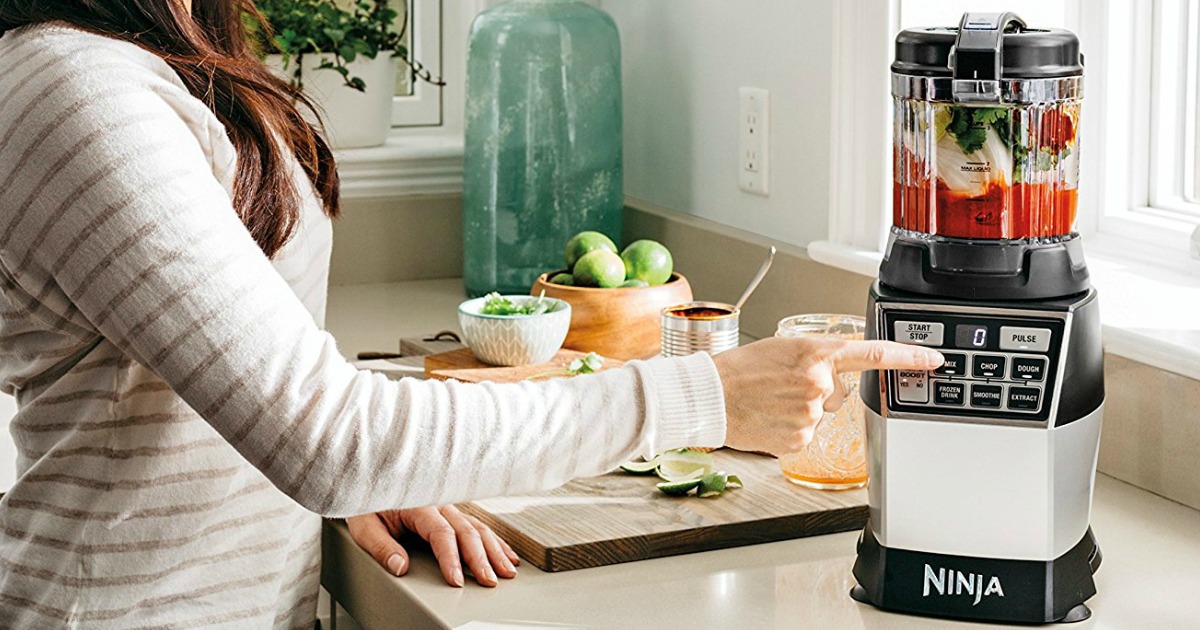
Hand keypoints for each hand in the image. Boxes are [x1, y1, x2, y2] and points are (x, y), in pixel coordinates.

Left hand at [346, 506, 519, 587]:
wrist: (370, 481)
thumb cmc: (367, 504)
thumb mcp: (364, 525)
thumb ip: (381, 546)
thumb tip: (399, 566)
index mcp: (419, 504)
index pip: (441, 534)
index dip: (451, 559)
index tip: (457, 580)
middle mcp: (439, 504)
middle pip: (467, 531)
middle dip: (481, 558)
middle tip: (490, 581)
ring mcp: (448, 508)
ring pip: (478, 528)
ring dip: (495, 551)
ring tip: (506, 572)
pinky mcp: (452, 513)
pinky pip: (478, 525)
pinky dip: (495, 541)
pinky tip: (507, 554)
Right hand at [712, 336, 942, 454]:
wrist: (708, 396)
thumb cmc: (738, 370)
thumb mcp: (782, 349)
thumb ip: (815, 360)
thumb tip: (831, 380)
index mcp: (815, 352)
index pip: (874, 353)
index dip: (909, 357)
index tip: (934, 361)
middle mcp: (818, 382)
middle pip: (838, 393)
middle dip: (816, 392)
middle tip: (781, 387)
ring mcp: (810, 413)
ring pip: (819, 416)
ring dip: (798, 412)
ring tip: (769, 403)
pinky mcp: (800, 438)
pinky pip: (805, 435)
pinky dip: (788, 430)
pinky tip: (769, 420)